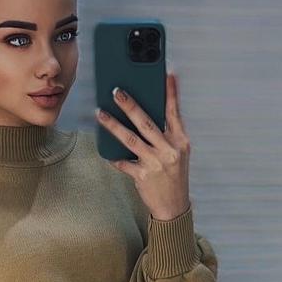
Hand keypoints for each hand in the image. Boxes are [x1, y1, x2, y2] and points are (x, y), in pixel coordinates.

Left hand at [95, 72, 190, 220]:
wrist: (174, 206)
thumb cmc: (174, 176)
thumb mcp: (178, 153)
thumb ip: (166, 135)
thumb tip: (147, 115)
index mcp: (180, 141)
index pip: (174, 113)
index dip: (170, 94)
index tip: (167, 75)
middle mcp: (168, 150)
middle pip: (146, 123)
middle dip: (130, 106)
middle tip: (116, 92)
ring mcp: (155, 163)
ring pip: (130, 139)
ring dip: (113, 125)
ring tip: (101, 113)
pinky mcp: (143, 175)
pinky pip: (124, 162)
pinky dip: (114, 158)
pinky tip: (107, 153)